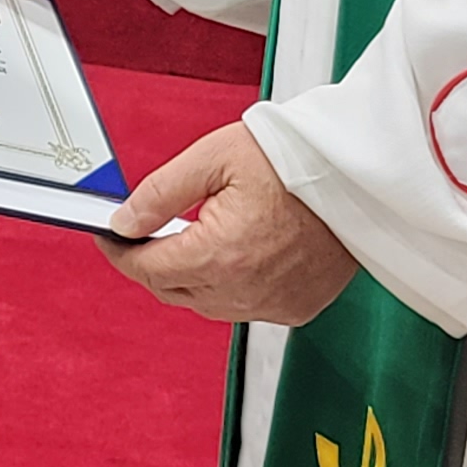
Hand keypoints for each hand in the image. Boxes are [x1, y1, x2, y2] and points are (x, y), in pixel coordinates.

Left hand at [104, 122, 359, 326]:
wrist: (357, 176)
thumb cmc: (292, 160)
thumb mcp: (213, 159)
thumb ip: (159, 194)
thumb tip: (122, 222)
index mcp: (218, 255)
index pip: (146, 268)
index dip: (120, 251)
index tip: (109, 237)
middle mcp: (243, 291)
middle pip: (171, 290)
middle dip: (152, 264)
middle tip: (146, 233)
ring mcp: (272, 305)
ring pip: (206, 304)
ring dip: (189, 278)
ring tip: (194, 239)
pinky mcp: (296, 308)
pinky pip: (244, 308)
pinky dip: (228, 288)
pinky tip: (234, 256)